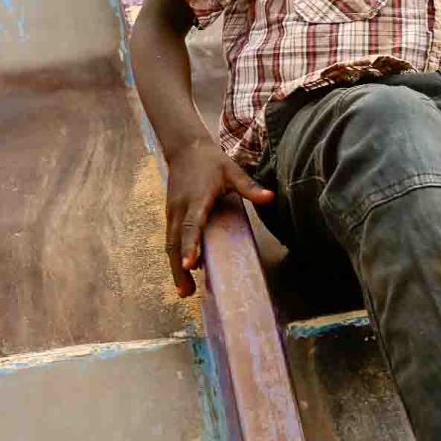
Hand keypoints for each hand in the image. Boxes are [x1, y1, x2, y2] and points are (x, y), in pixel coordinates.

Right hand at [163, 140, 272, 295]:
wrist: (185, 148)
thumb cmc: (210, 161)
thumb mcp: (232, 171)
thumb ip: (249, 187)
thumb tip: (271, 197)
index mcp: (197, 199)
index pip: (192, 226)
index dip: (191, 246)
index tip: (189, 265)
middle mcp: (180, 209)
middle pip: (176, 242)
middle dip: (178, 269)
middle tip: (186, 293)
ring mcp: (172, 212)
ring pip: (170, 244)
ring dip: (175, 268)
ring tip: (185, 291)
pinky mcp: (170, 215)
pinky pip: (171, 239)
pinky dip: (175, 256)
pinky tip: (184, 272)